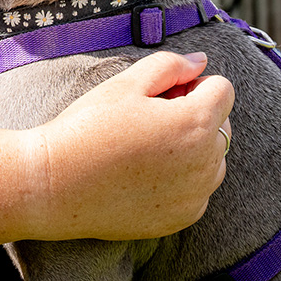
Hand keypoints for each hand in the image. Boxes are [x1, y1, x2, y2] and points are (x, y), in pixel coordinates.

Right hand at [34, 51, 233, 240]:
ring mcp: (196, 196)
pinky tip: (142, 171)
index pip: (223, 89)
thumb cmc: (89, 127)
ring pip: (212, 158)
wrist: (57, 183)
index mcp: (195, 123)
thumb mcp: (125, 83)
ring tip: (144, 143)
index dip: (193, 82)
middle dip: (194, 112)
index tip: (162, 90)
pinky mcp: (182, 218)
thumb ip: (169, 65)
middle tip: (148, 114)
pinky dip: (181, 177)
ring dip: (191, 146)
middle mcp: (206, 163)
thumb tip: (200, 62)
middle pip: (220, 124)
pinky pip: (197, 189)